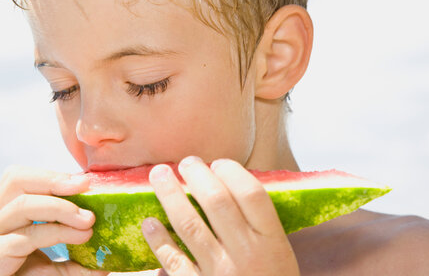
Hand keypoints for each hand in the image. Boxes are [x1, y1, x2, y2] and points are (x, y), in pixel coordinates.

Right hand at [0, 165, 108, 275]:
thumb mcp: (46, 267)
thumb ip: (70, 258)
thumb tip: (105, 259)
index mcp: (2, 216)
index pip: (21, 178)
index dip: (53, 175)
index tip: (85, 181)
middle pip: (16, 181)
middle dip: (55, 181)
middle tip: (85, 189)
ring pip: (23, 206)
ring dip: (62, 208)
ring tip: (88, 220)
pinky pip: (26, 237)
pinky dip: (58, 233)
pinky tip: (79, 238)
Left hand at [141, 156, 299, 275]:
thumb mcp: (279, 255)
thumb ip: (261, 225)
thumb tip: (231, 185)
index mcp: (272, 243)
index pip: (252, 194)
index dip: (232, 171)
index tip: (219, 163)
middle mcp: (246, 255)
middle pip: (217, 202)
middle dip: (197, 175)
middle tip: (186, 162)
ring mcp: (219, 273)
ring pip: (189, 224)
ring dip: (170, 195)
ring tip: (158, 174)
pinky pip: (172, 260)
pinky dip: (158, 239)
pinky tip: (149, 222)